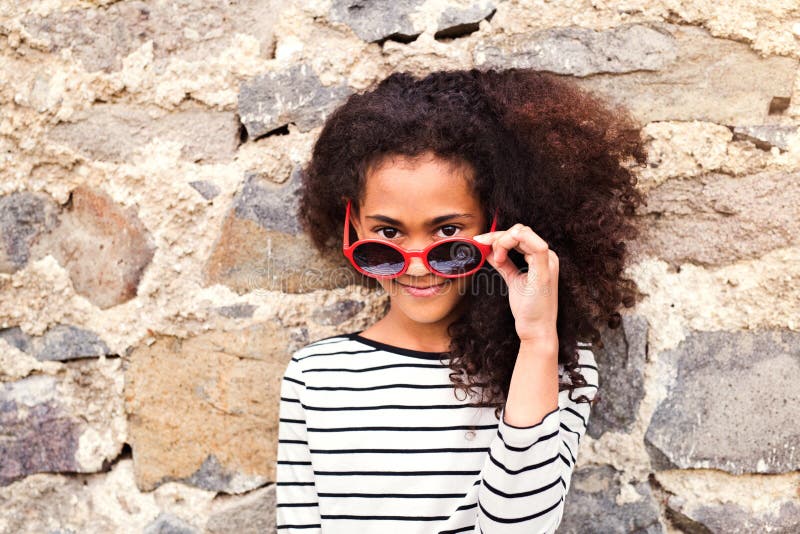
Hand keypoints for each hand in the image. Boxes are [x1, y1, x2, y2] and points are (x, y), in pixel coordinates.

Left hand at [473, 224, 558, 343]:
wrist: (536, 330)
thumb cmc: (527, 308)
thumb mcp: (512, 279)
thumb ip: (503, 263)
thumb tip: (488, 249)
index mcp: (542, 258)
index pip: (520, 234)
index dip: (498, 236)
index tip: (481, 244)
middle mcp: (548, 256)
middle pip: (520, 231)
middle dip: (497, 237)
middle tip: (483, 249)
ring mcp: (548, 262)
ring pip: (522, 233)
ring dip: (501, 241)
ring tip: (496, 259)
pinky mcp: (545, 270)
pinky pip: (535, 245)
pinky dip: (511, 244)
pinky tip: (500, 257)